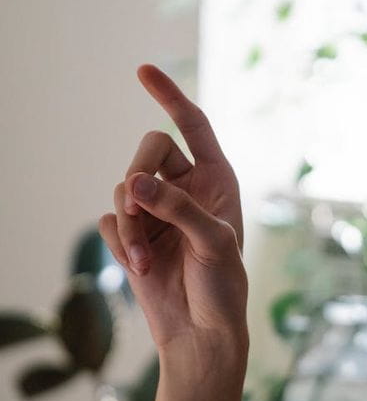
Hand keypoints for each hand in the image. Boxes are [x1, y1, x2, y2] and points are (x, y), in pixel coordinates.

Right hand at [97, 64, 247, 400]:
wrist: (201, 331)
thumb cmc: (223, 285)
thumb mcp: (213, 242)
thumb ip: (177, 208)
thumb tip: (134, 184)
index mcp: (217, 178)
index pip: (192, 125)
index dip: (169, 97)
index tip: (142, 70)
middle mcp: (186, 187)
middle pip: (147, 151)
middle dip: (138, 178)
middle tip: (138, 209)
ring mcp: (157, 210)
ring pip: (123, 187)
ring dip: (129, 224)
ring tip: (146, 259)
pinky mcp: (133, 234)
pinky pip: (109, 218)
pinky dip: (120, 242)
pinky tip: (141, 268)